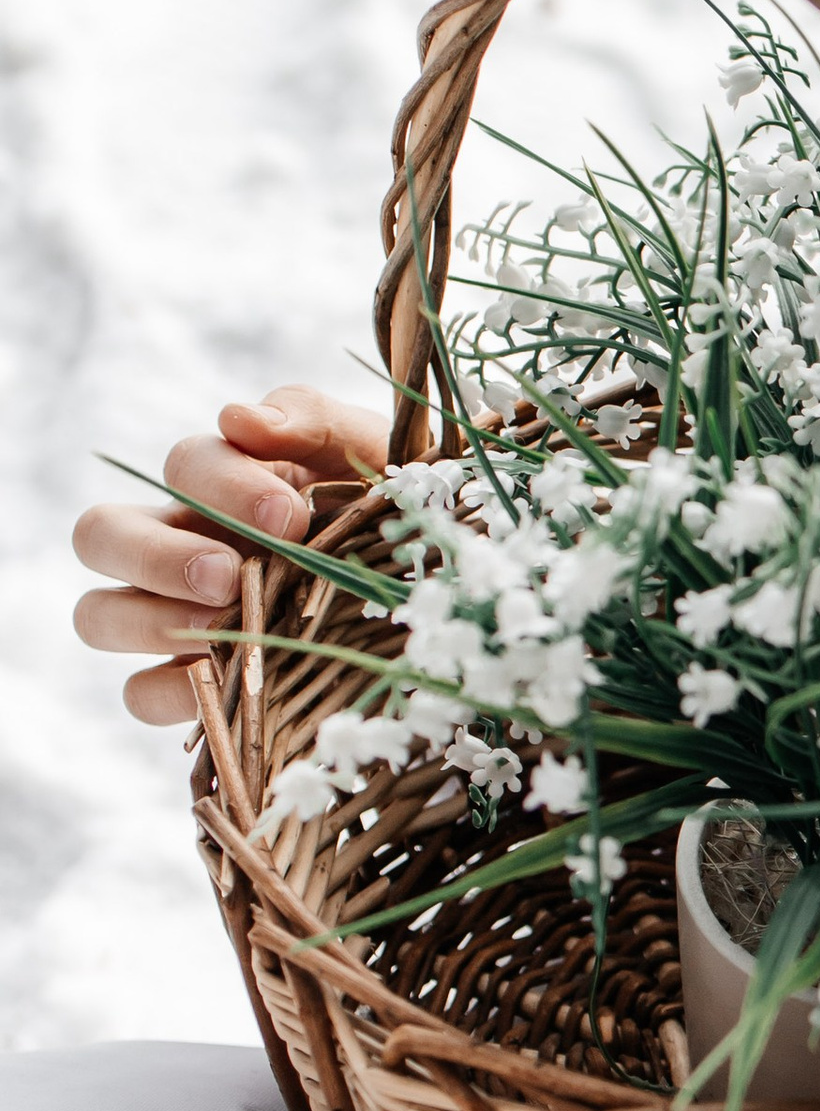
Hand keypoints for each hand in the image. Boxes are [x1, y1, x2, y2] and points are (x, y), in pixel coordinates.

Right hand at [72, 388, 389, 726]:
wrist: (429, 582)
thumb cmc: (389, 509)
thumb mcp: (370, 454)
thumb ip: (312, 420)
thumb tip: (240, 418)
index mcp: (220, 482)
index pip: (184, 466)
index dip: (225, 489)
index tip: (288, 516)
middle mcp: (179, 543)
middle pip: (99, 535)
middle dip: (158, 555)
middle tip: (229, 575)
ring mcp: (173, 615)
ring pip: (98, 614)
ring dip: (151, 622)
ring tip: (224, 625)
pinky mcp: (190, 683)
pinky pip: (140, 692)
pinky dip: (173, 691)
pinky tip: (231, 679)